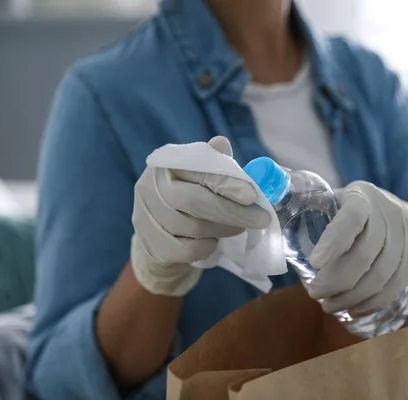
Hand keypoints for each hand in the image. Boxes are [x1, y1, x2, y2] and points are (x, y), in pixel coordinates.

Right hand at [131, 137, 270, 295]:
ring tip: (237, 227)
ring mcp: (146, 217)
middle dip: (234, 212)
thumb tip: (221, 143)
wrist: (160, 231)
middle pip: (195, 202)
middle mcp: (150, 187)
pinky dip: (206, 247)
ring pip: (193, 228)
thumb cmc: (189, 195)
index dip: (227, 183)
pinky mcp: (151, 244)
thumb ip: (214, 164)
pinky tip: (212, 241)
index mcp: (166, 164)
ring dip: (223, 230)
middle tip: (261, 219)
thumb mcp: (201, 175)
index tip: (252, 196)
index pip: (199, 171)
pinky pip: (187, 250)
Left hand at [308, 181, 407, 313]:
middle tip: (313, 293)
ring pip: (378, 278)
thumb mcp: (339, 199)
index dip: (334, 241)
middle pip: (363, 256)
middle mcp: (388, 216)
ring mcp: (405, 241)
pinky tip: (351, 309)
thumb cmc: (358, 210)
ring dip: (349, 298)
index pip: (351, 218)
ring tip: (327, 305)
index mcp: (363, 198)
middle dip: (335, 281)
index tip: (314, 263)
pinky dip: (369, 304)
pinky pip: (392, 289)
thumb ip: (311, 203)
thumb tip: (269, 204)